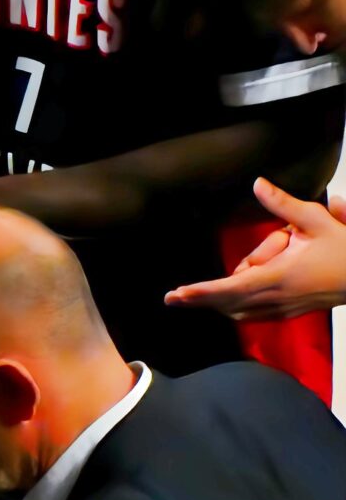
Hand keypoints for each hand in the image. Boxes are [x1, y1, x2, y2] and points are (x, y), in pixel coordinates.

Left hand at [166, 177, 345, 320]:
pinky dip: (236, 307)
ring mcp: (283, 308)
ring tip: (206, 291)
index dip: (204, 292)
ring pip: (239, 310)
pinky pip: (253, 314)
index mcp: (281, 275)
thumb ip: (283, 204)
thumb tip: (258, 184)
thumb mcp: (315, 219)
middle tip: (171, 298)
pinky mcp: (288, 313)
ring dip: (221, 300)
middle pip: (228, 302)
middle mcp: (278, 297)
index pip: (233, 287)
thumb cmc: (345, 248)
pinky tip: (223, 303)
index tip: (180, 295)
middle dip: (201, 299)